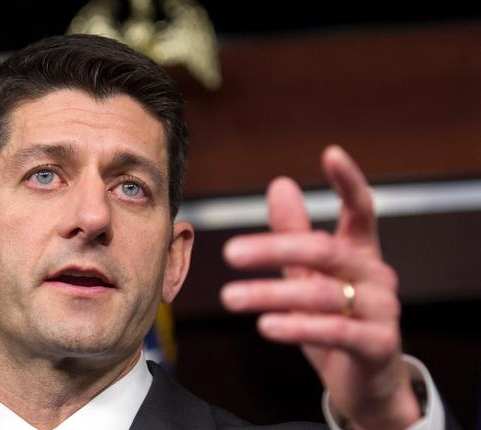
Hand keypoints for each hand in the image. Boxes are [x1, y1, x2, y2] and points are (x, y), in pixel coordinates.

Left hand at [220, 145, 420, 428]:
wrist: (366, 382)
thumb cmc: (337, 319)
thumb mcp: (310, 274)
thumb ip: (295, 233)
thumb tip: (280, 184)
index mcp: (360, 253)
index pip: (361, 210)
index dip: (349, 182)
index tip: (331, 153)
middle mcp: (375, 276)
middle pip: (324, 250)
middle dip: (274, 248)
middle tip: (230, 253)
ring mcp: (381, 311)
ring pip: (322, 293)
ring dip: (270, 295)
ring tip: (230, 298)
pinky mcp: (377, 345)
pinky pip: (334, 332)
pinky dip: (297, 327)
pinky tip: (265, 326)